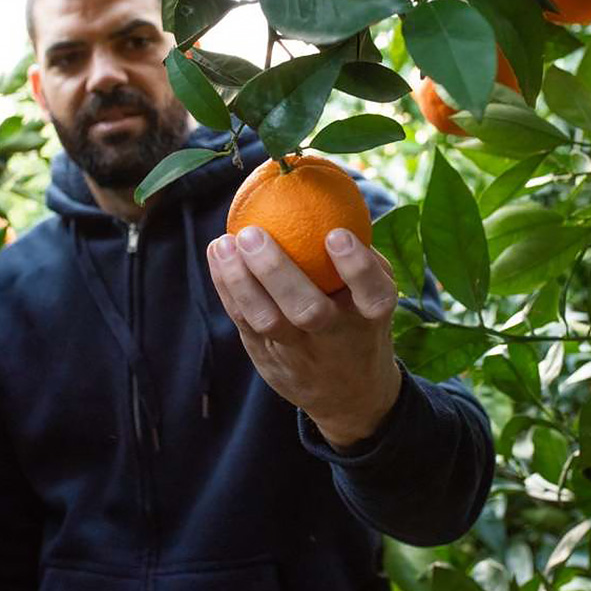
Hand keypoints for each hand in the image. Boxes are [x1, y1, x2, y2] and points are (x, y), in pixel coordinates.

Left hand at [206, 225, 402, 450]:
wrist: (347, 395)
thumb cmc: (358, 321)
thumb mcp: (373, 295)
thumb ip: (360, 257)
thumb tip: (332, 194)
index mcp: (371, 318)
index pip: (373, 294)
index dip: (356, 267)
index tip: (336, 234)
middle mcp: (336, 338)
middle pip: (308, 311)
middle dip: (276, 272)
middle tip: (252, 233)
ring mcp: (299, 352)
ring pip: (266, 321)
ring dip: (239, 281)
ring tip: (223, 244)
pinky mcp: (268, 357)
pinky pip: (243, 321)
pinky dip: (227, 287)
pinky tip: (218, 255)